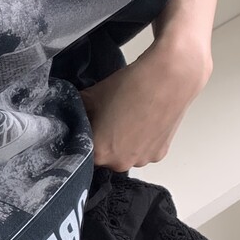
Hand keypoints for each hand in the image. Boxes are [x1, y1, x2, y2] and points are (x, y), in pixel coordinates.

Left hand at [78, 35, 212, 170]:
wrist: (170, 75)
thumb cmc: (130, 85)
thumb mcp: (91, 95)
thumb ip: (76, 110)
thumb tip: (69, 114)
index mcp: (100, 153)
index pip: (82, 152)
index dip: (84, 137)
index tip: (89, 124)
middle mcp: (120, 163)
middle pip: (104, 156)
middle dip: (103, 141)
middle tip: (109, 119)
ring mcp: (142, 160)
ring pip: (124, 155)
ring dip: (123, 143)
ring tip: (128, 118)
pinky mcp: (160, 153)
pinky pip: (143, 151)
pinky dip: (140, 140)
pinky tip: (142, 120)